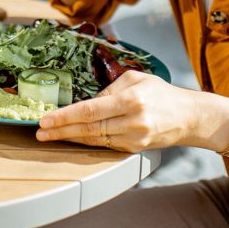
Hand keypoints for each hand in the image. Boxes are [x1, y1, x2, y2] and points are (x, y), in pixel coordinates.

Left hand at [35, 72, 228, 152]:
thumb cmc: (160, 93)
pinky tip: (71, 137)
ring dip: (69, 138)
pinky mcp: (134, 148)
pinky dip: (86, 141)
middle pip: (89, 129)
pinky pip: (105, 145)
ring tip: (49, 135)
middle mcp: (132, 122)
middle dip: (61, 131)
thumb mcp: (135, 79)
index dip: (66, 116)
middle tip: (40, 131)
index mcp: (131, 101)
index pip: (91, 110)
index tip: (46, 119)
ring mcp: (134, 138)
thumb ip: (109, 88)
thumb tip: (87, 100)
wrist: (189, 117)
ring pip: (94, 140)